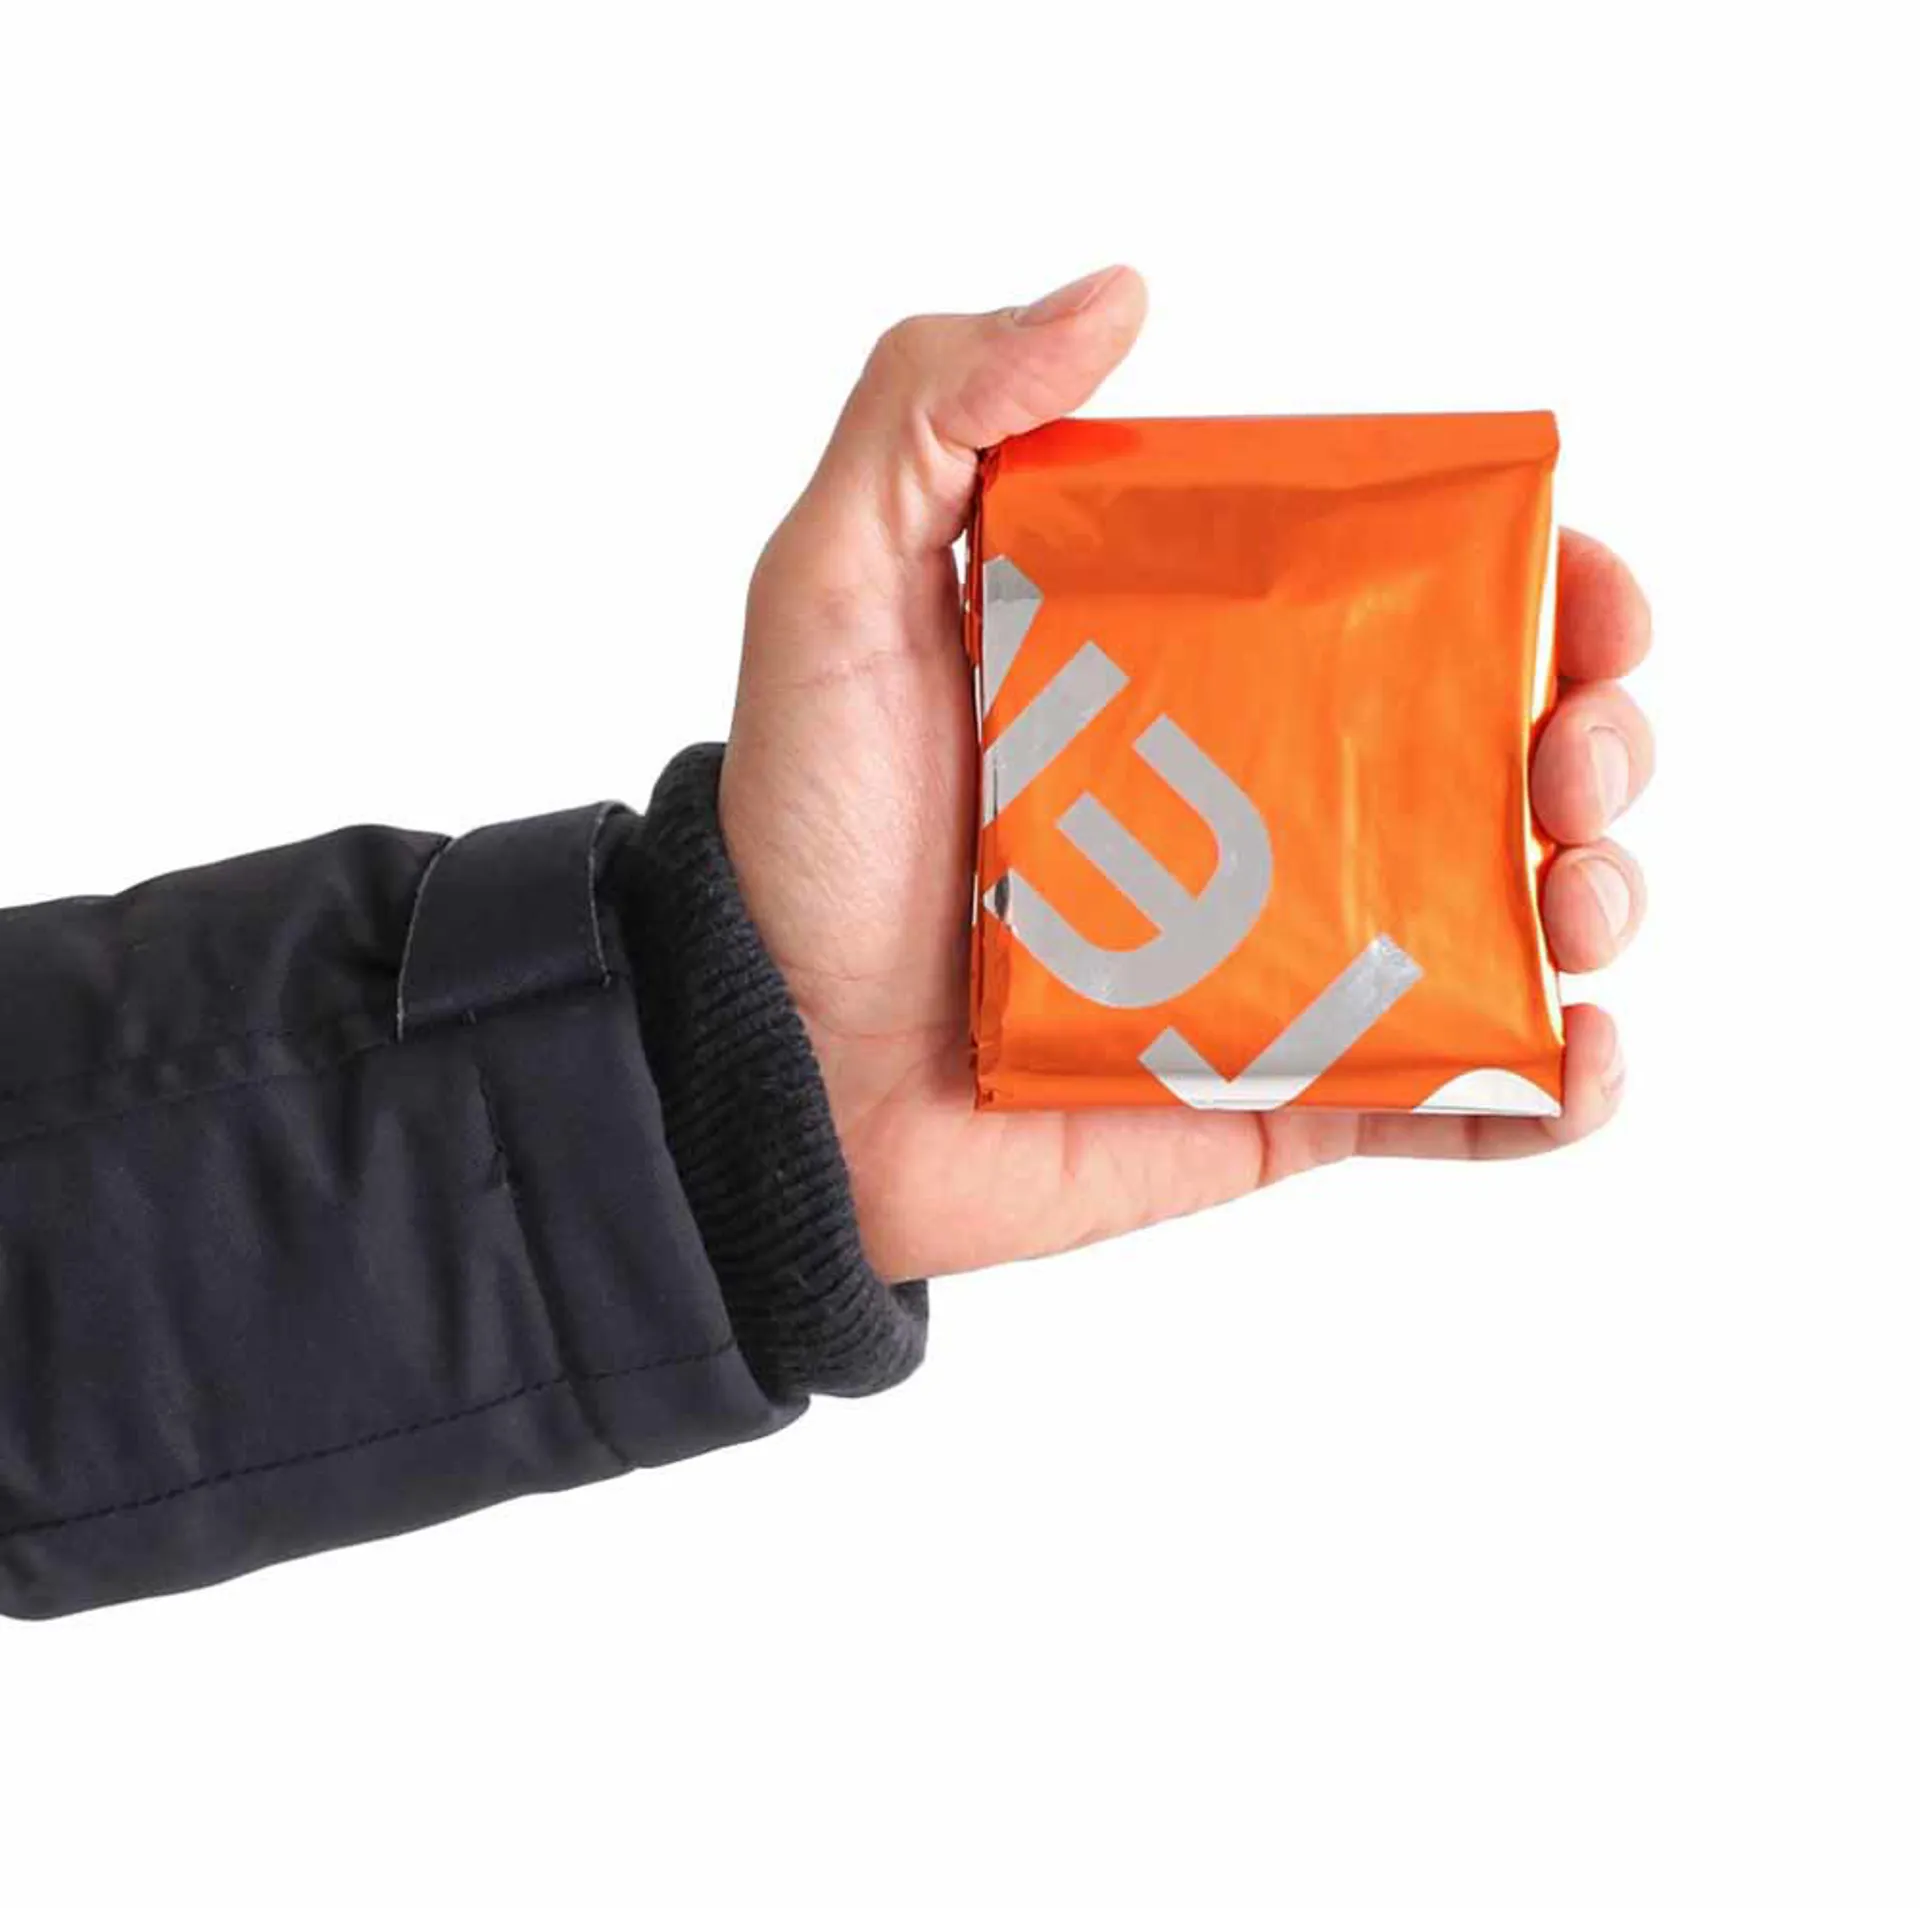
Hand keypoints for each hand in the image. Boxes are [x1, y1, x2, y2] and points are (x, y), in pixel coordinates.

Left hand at [721, 267, 1653, 1280]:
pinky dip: (1554, 1085)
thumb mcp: (831, 591)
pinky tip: (1578, 1058)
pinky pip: (1459, 1097)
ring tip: (1575, 892)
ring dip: (1596, 890)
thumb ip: (933, 413)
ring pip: (1509, 915)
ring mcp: (1291, 956)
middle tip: (1576, 755)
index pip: (1417, 603)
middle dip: (1595, 734)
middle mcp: (1268, 806)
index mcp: (1201, 671)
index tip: (1577, 584)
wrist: (769, 1067)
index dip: (1533, 582)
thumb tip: (1119, 295)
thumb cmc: (801, 837)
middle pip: (1499, 752)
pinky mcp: (1285, 1091)